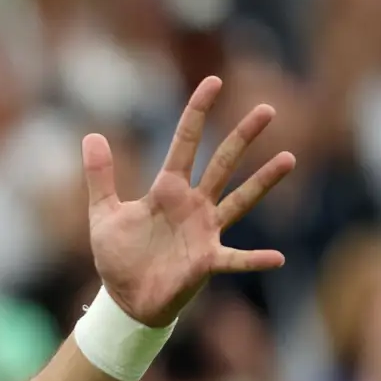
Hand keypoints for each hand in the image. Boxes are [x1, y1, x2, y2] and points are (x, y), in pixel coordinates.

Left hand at [84, 76, 295, 327]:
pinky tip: (277, 257)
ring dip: (263, 182)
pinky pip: (235, 259)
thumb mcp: (104, 213)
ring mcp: (204, 232)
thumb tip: (91, 135)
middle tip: (267, 109)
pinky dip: (254, 259)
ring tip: (289, 158)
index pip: (184, 144)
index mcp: (167, 190)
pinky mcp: (206, 262)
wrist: (125, 299)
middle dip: (242, 137)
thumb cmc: (119, 256)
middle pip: (221, 163)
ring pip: (239, 200)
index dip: (196, 113)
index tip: (212, 82)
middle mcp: (193, 205)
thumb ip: (100, 176)